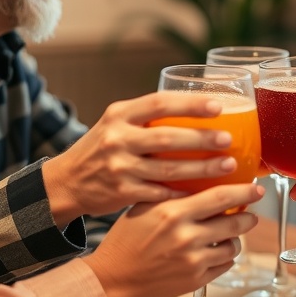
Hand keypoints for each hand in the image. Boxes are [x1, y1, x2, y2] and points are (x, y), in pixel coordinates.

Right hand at [43, 92, 238, 223]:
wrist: (67, 182)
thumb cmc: (102, 148)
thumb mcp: (116, 124)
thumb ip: (146, 117)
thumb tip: (196, 106)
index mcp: (119, 114)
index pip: (159, 103)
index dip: (190, 104)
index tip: (218, 107)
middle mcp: (117, 138)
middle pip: (167, 137)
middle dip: (202, 139)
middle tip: (228, 140)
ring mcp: (119, 167)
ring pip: (169, 169)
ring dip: (202, 169)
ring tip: (228, 166)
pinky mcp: (122, 192)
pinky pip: (161, 193)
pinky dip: (185, 193)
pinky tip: (206, 193)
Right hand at [84, 180, 263, 296]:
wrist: (112, 281)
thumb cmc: (124, 242)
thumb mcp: (143, 208)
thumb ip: (172, 196)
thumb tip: (201, 183)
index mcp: (172, 213)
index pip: (220, 197)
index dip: (243, 192)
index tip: (256, 188)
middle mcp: (186, 236)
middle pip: (233, 221)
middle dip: (248, 215)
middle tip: (252, 211)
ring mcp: (193, 261)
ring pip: (233, 245)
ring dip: (236, 237)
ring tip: (230, 232)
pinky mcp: (196, 281)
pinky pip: (224, 265)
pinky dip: (225, 255)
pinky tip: (216, 250)